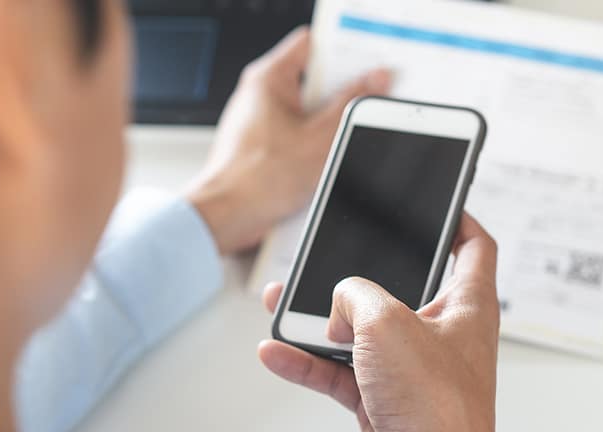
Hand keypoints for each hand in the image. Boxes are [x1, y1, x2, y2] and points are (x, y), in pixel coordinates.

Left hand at [186, 27, 390, 254]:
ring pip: (306, 113)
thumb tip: (374, 81)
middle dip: (337, 97)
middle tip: (354, 113)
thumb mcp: (321, 138)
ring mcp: (259, 122)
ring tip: (328, 147)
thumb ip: (351, 105)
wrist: (228, 217)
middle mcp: (260, 96)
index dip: (343, 52)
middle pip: (312, 80)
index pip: (312, 43)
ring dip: (325, 128)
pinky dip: (311, 147)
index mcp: (269, 79)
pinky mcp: (262, 147)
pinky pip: (295, 136)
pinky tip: (316, 165)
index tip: (366, 69)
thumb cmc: (257, 180)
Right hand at [258, 214, 506, 431]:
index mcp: (467, 306)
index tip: (439, 205)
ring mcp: (412, 370)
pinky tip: (277, 353)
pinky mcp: (385, 402)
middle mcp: (442, 335)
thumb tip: (338, 306)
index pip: (474, 248)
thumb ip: (355, 296)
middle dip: (358, 275)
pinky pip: (341, 374)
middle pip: (399, 289)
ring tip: (282, 303)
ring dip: (320, 321)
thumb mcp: (387, 324)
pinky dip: (309, 364)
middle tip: (329, 259)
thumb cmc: (435, 406)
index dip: (458, 221)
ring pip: (360, 333)